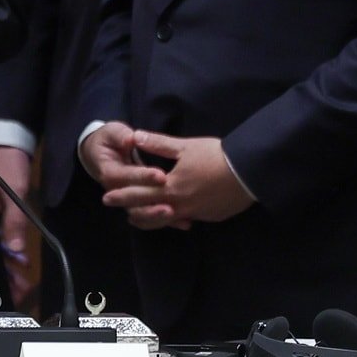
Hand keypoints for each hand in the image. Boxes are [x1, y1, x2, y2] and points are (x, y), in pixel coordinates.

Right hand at [0, 145, 39, 305]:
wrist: (3, 141)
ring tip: (21, 281)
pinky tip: (16, 259)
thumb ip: (14, 220)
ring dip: (7, 263)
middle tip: (20, 291)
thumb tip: (16, 250)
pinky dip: (7, 248)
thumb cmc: (5, 165)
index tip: (12, 287)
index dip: (1, 269)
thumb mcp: (15, 191)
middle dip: (5, 273)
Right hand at [77, 120, 170, 221]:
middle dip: (151, 206)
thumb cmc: (110, 140)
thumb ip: (121, 136)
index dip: (143, 177)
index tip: (162, 176)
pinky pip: (152, 217)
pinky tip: (186, 222)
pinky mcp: (139, 204)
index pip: (125, 177)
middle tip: (170, 206)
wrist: (101, 153)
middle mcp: (117, 190)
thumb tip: (131, 138)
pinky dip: (168, 221)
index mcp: (109, 172)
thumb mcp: (112, 133)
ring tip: (177, 215)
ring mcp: (127, 200)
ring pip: (141, 215)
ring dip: (158, 218)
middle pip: (132, 204)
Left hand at [121, 128, 253, 226]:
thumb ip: (158, 144)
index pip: (139, 193)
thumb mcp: (185, 147)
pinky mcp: (210, 217)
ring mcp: (196, 214)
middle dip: (130, 208)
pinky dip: (175, 217)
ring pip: (166, 219)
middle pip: (148, 212)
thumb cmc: (216, 156)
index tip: (106, 197)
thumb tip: (135, 137)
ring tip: (139, 214)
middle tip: (114, 206)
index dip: (122, 195)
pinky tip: (171, 212)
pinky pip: (187, 219)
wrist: (250, 172)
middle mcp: (181, 205)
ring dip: (150, 216)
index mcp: (171, 187)